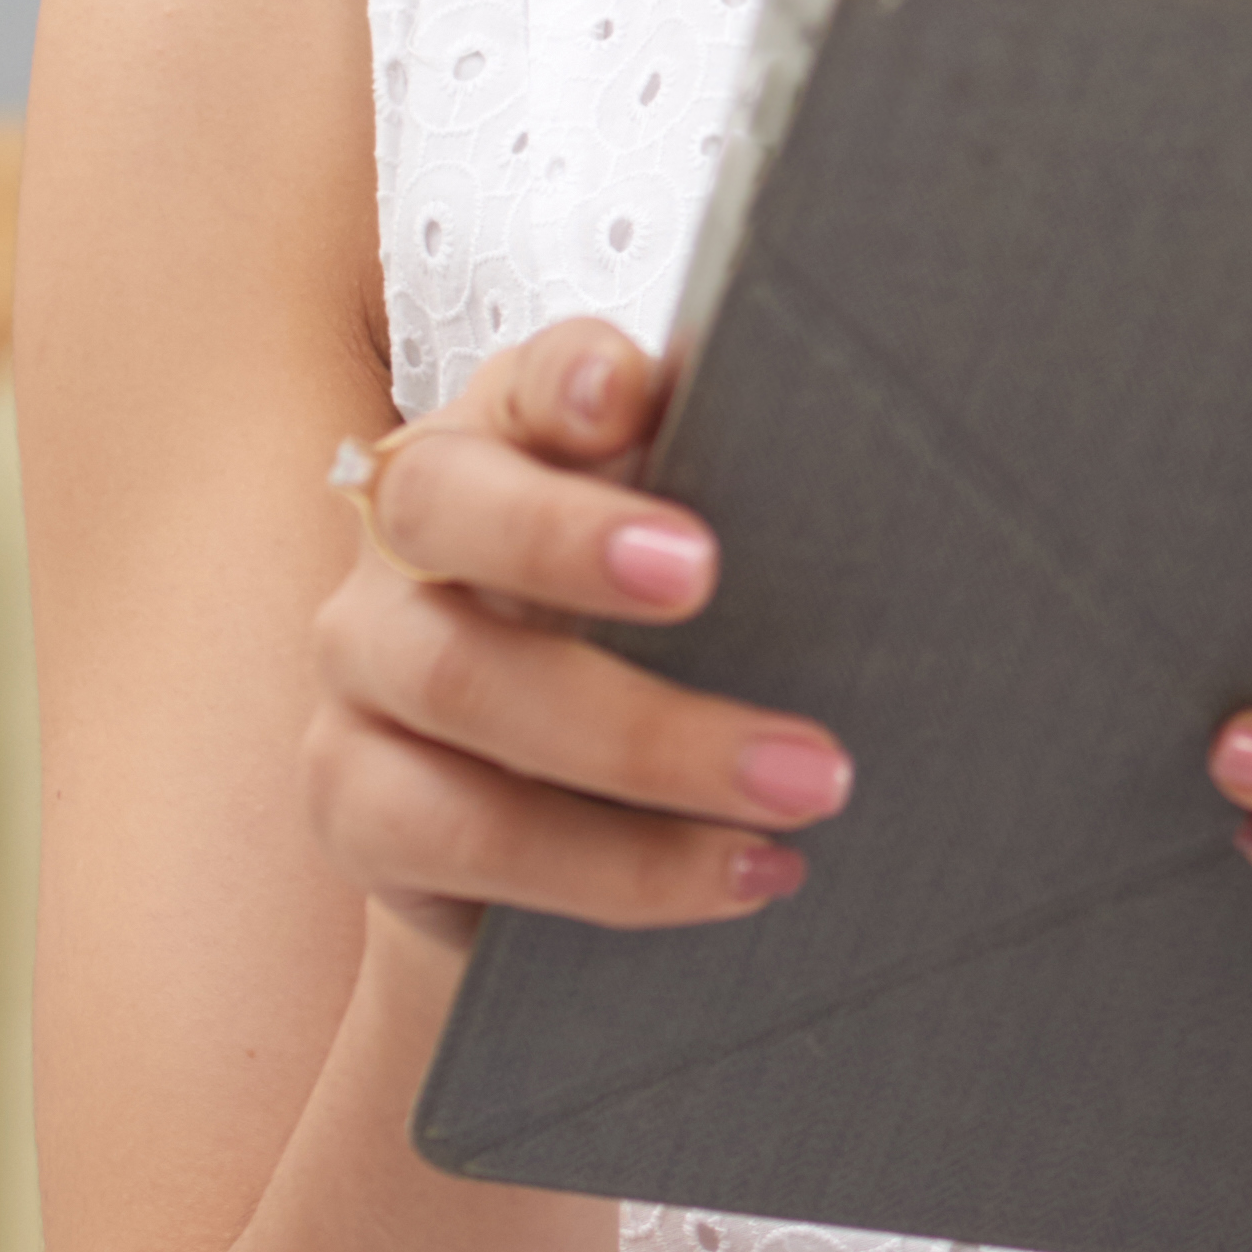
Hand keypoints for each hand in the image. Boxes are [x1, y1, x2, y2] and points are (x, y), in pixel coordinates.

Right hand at [305, 319, 852, 958]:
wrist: (550, 822)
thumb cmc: (661, 650)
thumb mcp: (708, 563)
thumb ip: (748, 502)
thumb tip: (894, 477)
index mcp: (508, 441)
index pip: (524, 380)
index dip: (566, 377)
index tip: (627, 393)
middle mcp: (408, 541)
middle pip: (450, 511)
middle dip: (572, 545)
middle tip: (710, 576)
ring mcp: (367, 670)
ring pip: (464, 687)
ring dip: (647, 744)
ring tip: (809, 783)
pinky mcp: (357, 802)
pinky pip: (465, 834)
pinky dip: (618, 865)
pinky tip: (744, 874)